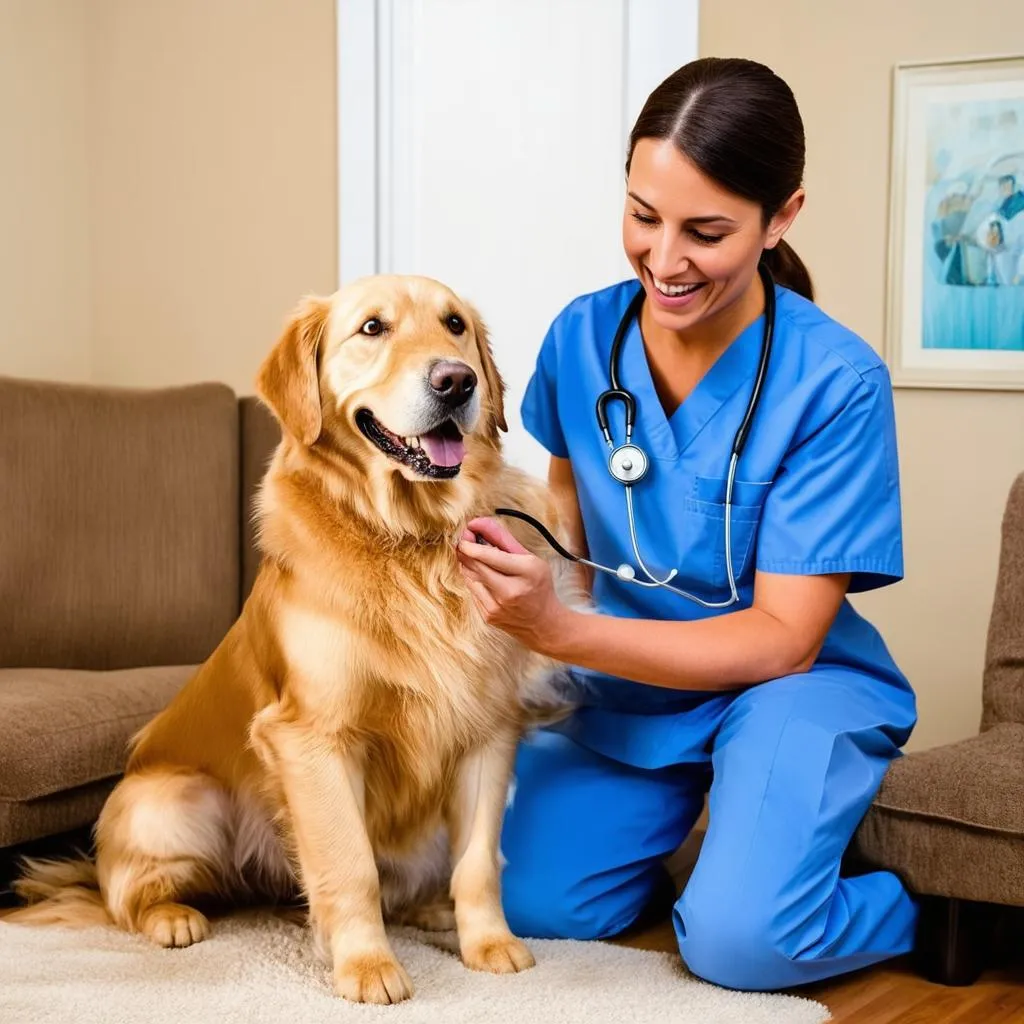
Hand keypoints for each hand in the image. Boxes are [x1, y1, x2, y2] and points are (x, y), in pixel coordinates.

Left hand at [456, 516, 567, 653]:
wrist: (543, 623)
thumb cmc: (538, 585)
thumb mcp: (530, 559)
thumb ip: (504, 539)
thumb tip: (479, 524)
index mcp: (527, 572)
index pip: (492, 556)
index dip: (472, 545)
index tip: (465, 535)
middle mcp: (511, 591)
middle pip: (477, 566)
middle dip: (466, 550)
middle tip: (464, 539)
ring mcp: (497, 606)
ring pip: (470, 577)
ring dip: (468, 564)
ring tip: (472, 555)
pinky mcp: (488, 616)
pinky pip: (472, 590)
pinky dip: (473, 579)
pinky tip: (482, 574)